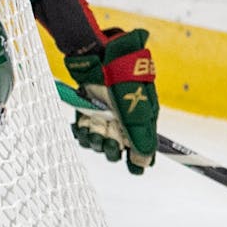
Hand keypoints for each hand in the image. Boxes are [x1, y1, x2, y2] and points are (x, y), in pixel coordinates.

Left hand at [64, 28, 158, 173]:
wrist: (100, 57)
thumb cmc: (124, 82)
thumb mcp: (137, 111)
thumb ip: (141, 137)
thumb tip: (145, 163)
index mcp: (142, 120)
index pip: (142, 149)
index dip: (138, 161)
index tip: (136, 169)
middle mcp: (123, 122)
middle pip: (116, 151)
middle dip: (111, 147)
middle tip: (109, 133)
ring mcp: (105, 119)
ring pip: (98, 145)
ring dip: (95, 139)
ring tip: (95, 125)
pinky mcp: (87, 114)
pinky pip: (83, 136)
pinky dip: (81, 134)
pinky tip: (82, 124)